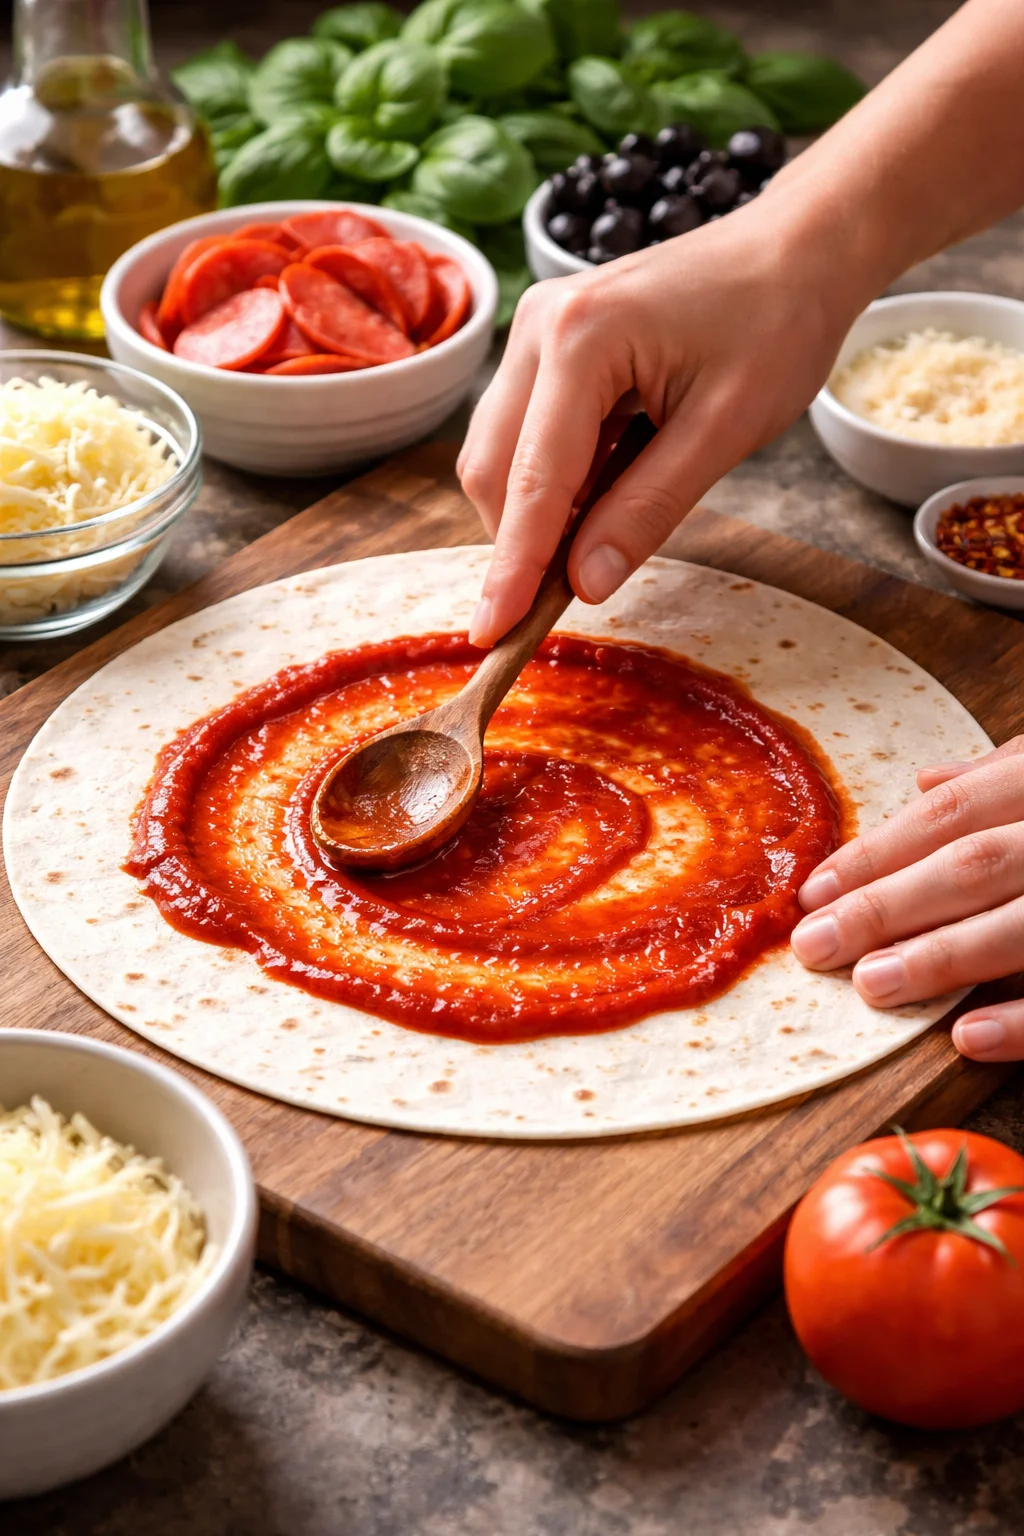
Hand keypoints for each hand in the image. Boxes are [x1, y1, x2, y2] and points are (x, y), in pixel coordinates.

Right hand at [457, 186, 860, 646]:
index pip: (532, 480)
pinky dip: (556, 480)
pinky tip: (607, 490)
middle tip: (558, 604)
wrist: (797, 248)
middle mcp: (541, 326)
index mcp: (581, 339)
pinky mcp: (551, 342)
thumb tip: (585, 583)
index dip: (513, 567)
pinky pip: (528, 431)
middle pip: (493, 468)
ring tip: (603, 533)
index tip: (494, 634)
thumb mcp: (724, 431)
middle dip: (519, 541)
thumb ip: (648, 509)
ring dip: (538, 511)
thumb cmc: (777, 324)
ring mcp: (539, 329)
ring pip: (501, 453)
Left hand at [790, 738, 1023, 1060]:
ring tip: (870, 984)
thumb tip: (929, 781)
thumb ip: (1003, 778)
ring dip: (941, 957)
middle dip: (885, 906)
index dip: (878, 852)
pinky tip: (966, 1038)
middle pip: (971, 865)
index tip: (811, 892)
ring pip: (1020, 924)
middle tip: (812, 946)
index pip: (952, 815)